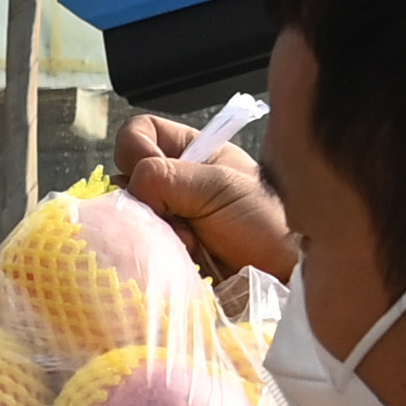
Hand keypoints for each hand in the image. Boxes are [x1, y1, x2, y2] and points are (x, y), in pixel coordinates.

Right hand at [113, 112, 291, 283]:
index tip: (156, 175)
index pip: (138, 132)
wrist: (282, 272)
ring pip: (126, 215)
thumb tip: (132, 189)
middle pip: (124, 176)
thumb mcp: (219, 186)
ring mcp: (165, 218)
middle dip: (146, 200)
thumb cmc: (264, 221)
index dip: (137, 150)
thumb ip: (167, 177)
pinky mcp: (162, 252)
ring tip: (187, 243)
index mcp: (189, 152)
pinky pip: (135, 247)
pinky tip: (183, 259)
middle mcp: (172, 182)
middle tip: (179, 218)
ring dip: (152, 230)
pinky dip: (153, 253)